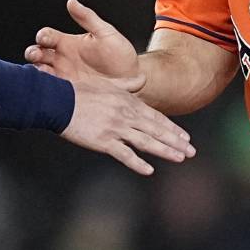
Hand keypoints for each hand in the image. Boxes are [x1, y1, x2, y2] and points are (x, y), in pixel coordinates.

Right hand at [26, 0, 143, 87]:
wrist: (133, 78)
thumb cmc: (120, 55)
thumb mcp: (106, 32)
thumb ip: (88, 18)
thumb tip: (72, 2)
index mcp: (68, 43)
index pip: (48, 36)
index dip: (43, 36)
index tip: (44, 38)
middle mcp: (63, 59)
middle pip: (38, 54)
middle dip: (32, 52)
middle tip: (35, 54)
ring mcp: (65, 75)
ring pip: (41, 71)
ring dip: (35, 70)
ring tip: (39, 70)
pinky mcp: (70, 92)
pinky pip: (53, 89)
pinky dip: (46, 86)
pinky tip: (48, 84)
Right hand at [60, 74, 194, 175]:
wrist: (58, 100)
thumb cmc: (79, 92)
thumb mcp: (107, 84)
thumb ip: (127, 84)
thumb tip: (142, 79)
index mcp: (128, 102)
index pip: (156, 117)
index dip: (172, 128)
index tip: (185, 137)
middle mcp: (126, 115)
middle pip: (156, 130)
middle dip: (176, 141)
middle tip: (191, 151)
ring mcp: (116, 128)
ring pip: (146, 142)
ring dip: (165, 150)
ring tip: (180, 158)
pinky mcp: (104, 141)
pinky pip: (125, 154)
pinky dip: (138, 163)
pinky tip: (149, 170)